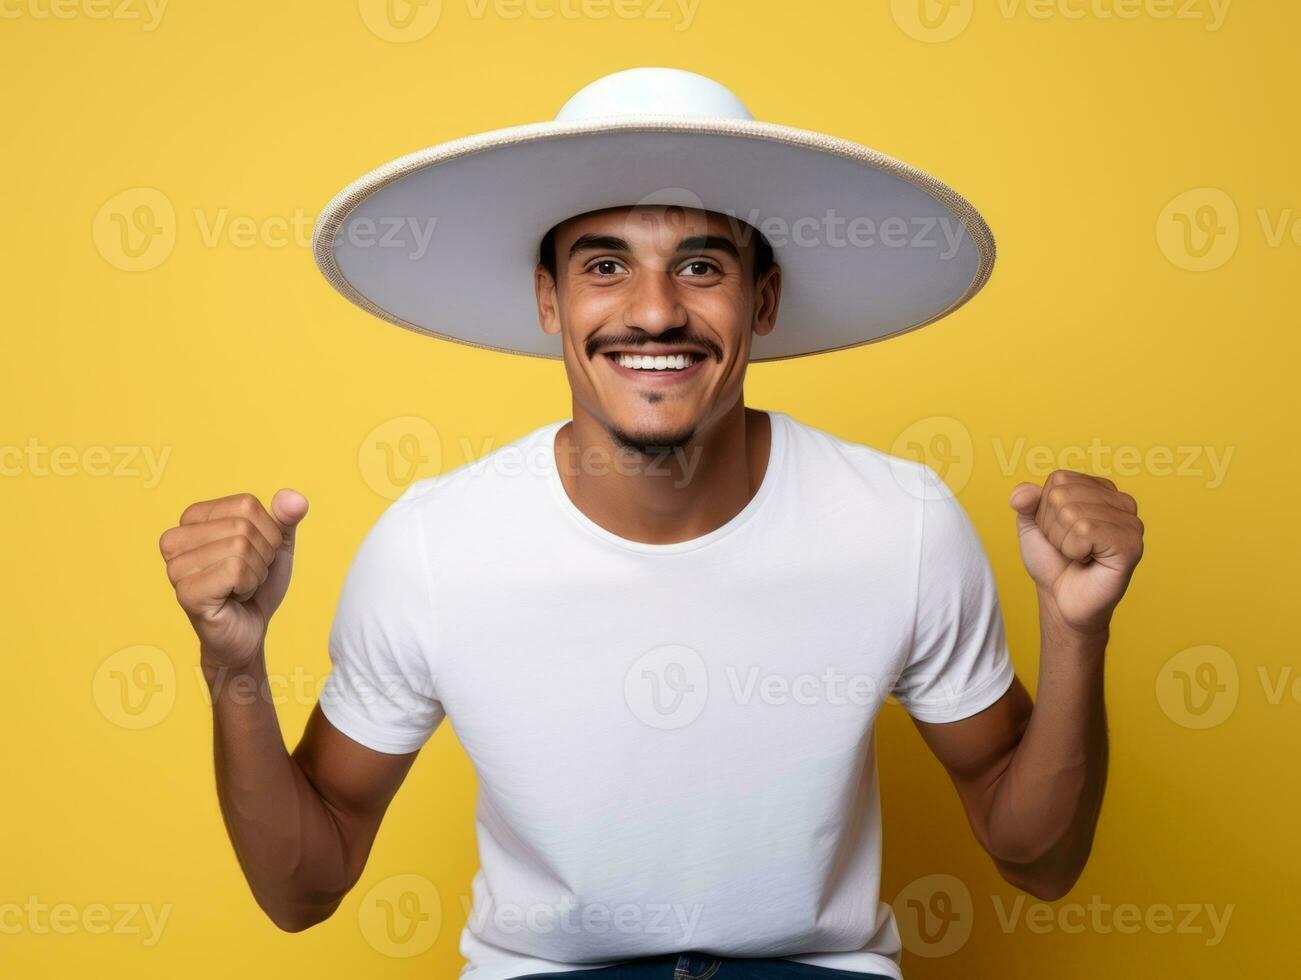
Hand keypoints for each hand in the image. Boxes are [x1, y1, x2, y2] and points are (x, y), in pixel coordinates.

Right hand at [159, 489, 308, 670]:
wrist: (248, 633)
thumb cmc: (256, 587)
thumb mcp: (276, 547)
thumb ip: (285, 518)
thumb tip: (295, 498)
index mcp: (193, 519)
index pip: (246, 505)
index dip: (267, 532)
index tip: (254, 555)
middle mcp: (175, 539)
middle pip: (243, 526)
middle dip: (262, 555)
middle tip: (247, 576)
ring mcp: (175, 567)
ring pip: (240, 547)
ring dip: (256, 573)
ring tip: (239, 588)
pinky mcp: (185, 592)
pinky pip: (235, 571)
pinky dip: (248, 586)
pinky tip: (235, 598)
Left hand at [1009, 470, 1143, 636]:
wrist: (1061, 599)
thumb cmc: (1052, 561)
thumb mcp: (1031, 525)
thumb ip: (1025, 501)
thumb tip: (1021, 493)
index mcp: (1100, 488)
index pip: (1058, 479)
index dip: (1045, 510)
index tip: (1059, 531)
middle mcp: (1121, 501)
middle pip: (1062, 495)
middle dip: (1053, 527)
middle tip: (1068, 547)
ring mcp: (1131, 522)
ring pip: (1072, 513)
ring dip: (1063, 542)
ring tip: (1079, 555)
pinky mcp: (1131, 544)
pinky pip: (1086, 530)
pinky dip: (1075, 550)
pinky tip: (1088, 560)